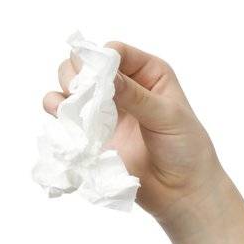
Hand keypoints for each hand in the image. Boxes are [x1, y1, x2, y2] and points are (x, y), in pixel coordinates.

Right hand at [42, 39, 225, 226]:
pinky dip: (58, 116)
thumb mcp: (167, 116)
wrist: (181, 191)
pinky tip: (66, 124)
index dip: (101, 58)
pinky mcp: (90, 134)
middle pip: (84, 65)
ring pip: (69, 87)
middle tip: (79, 90)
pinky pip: (62, 117)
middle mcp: (122, 87)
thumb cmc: (185, 148)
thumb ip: (136, 96)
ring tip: (71, 108)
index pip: (116, 51)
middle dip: (77, 73)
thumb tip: (105, 76)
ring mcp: (103, 110)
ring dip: (64, 94)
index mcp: (148, 73)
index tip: (95, 76)